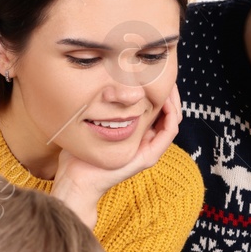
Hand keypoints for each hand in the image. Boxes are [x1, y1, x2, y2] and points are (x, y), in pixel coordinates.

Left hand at [51, 84, 181, 228]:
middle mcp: (146, 140)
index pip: (156, 107)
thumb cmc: (79, 152)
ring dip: (174, 101)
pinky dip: (171, 116)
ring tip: (168, 85)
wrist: (76, 179)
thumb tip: (99, 84)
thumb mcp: (91, 122)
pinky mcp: (149, 156)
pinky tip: (165, 102)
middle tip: (165, 74)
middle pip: (167, 111)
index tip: (154, 72)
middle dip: (170, 91)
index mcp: (136, 132)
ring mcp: (149, 149)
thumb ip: (99, 107)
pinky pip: (169, 132)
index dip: (160, 89)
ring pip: (172, 120)